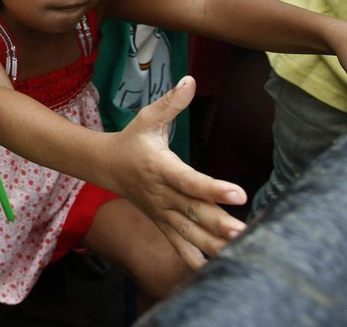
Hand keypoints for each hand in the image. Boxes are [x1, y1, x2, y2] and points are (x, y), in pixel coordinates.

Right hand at [107, 77, 246, 268]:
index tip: (238, 193)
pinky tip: (214, 269)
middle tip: (246, 232)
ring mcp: (161, 212)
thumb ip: (171, 102)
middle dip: (220, 224)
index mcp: (159, 167)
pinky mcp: (162, 223)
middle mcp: (161, 194)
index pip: (188, 180)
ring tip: (240, 250)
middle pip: (193, 212)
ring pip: (189, 232)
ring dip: (213, 244)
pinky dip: (194, 258)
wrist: (105, 165)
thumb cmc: (132, 140)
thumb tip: (191, 80)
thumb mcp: (147, 118)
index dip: (212, 188)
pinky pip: (178, 244)